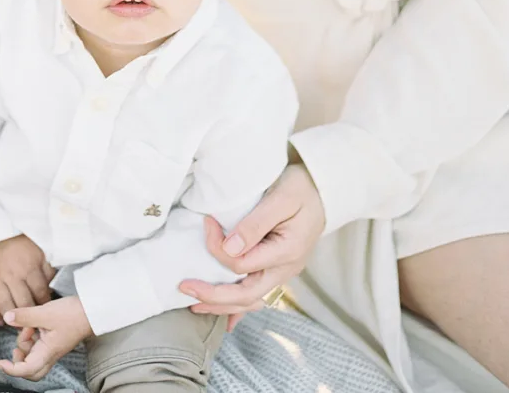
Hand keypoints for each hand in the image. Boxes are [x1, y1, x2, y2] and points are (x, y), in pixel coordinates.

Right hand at [0, 236, 55, 324]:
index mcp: (29, 267)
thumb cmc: (21, 242)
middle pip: (23, 303)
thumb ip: (47, 268)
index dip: (44, 305)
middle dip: (29, 316)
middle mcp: (13, 275)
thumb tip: (53, 285)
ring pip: (5, 305)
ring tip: (17, 326)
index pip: (40, 294)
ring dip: (12, 318)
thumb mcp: (40, 250)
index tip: (45, 311)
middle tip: (32, 324)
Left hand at [0, 296, 91, 380]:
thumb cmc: (73, 314)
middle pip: (31, 370)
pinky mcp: (54, 340)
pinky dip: (32, 336)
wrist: (91, 309)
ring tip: (28, 325)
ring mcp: (52, 348)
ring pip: (33, 356)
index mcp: (48, 352)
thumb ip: (25, 316)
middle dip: (18, 362)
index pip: (26, 370)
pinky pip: (38, 345)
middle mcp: (50, 354)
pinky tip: (33, 323)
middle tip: (15, 348)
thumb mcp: (46, 313)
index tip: (0, 362)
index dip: (11, 369)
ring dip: (26, 343)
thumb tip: (7, 317)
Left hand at [179, 163, 324, 330]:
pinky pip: (258, 294)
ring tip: (195, 303)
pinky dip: (241, 308)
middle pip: (244, 294)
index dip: (217, 247)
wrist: (325, 189)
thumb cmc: (303, 188)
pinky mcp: (279, 268)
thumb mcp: (281, 198)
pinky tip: (228, 320)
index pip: (240, 264)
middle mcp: (285, 269)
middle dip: (212, 295)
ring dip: (222, 304)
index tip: (207, 222)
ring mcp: (283, 272)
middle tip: (183, 287)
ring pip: (249, 299)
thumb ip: (255, 223)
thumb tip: (228, 249)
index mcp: (286, 252)